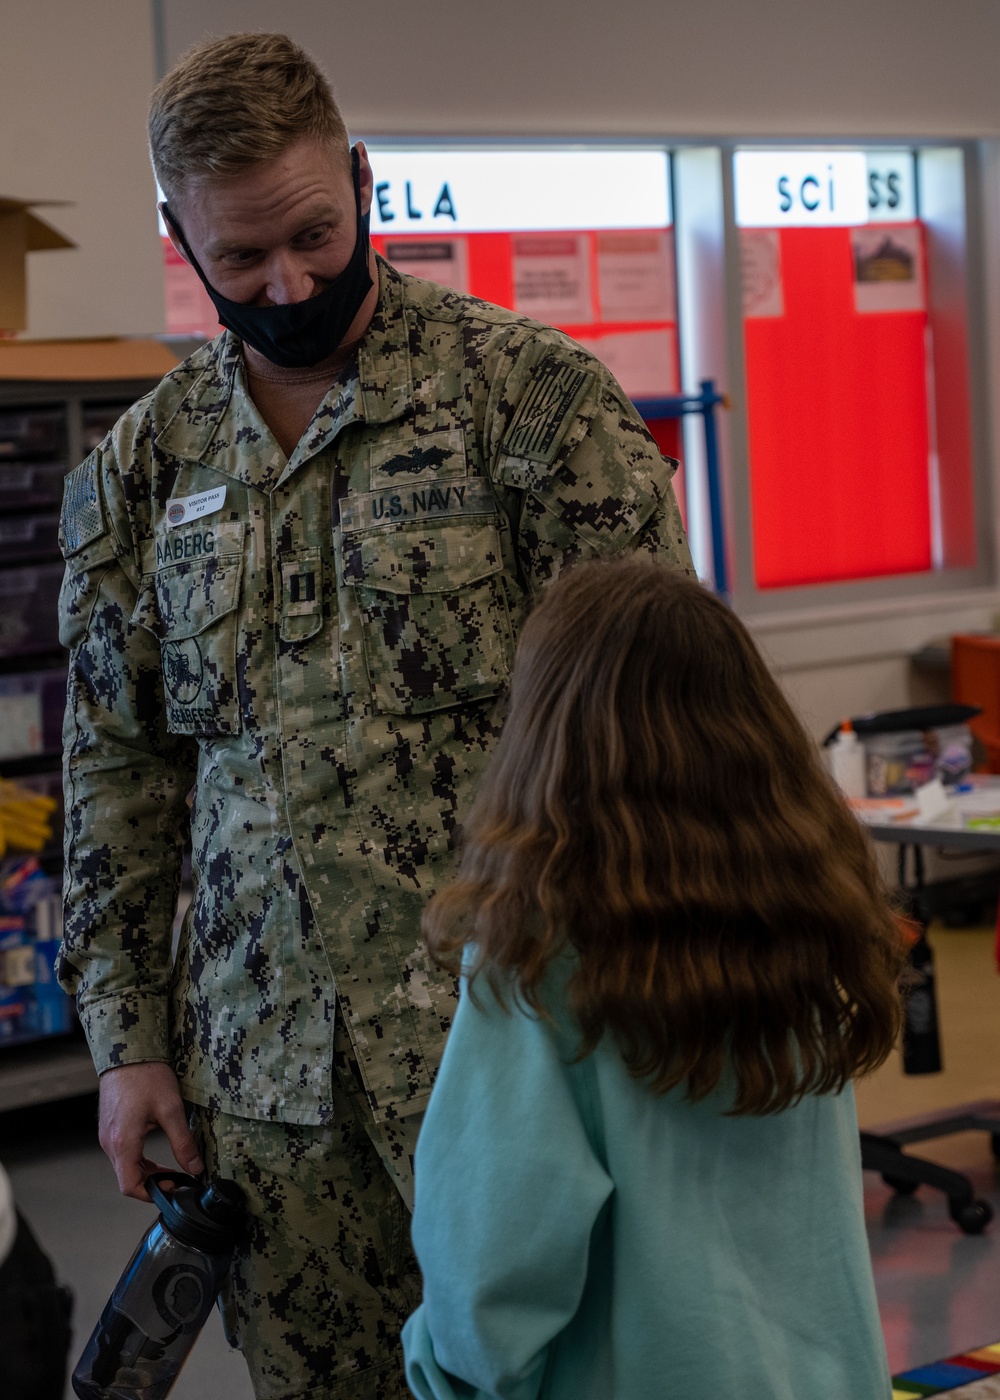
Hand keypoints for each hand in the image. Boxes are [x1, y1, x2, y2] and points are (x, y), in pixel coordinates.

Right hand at [98, 1062, 204, 1201]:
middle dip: (153, 1183)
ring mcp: (107, 1135)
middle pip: (127, 1178)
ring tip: (170, 1167)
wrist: (128, 1051)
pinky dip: (139, 1159)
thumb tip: (195, 1167)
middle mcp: (109, 1143)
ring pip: (125, 1167)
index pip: (130, 1186)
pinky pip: (122, 1153)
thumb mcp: (171, 1109)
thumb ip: (182, 1143)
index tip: (173, 1187)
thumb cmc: (146, 1076)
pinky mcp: (110, 1127)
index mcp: (123, 1142)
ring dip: (146, 1172)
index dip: (152, 1193)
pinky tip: (155, 1153)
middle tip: (178, 1178)